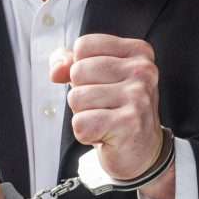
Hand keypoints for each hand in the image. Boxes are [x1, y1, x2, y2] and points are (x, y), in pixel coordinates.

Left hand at [50, 34, 174, 198]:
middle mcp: (142, 71)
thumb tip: (56, 69)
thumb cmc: (118, 114)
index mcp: (137, 53)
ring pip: (76, 98)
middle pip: (78, 71)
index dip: (79, 69)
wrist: (143, 153)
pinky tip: (104, 136)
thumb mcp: (99, 81)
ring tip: (104, 122)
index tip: (99, 86)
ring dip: (83, 116)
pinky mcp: (128, 124)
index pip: (83, 46)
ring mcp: (138, 97)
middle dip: (80, 95)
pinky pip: (80, 123)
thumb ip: (74, 65)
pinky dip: (85, 134)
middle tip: (102, 109)